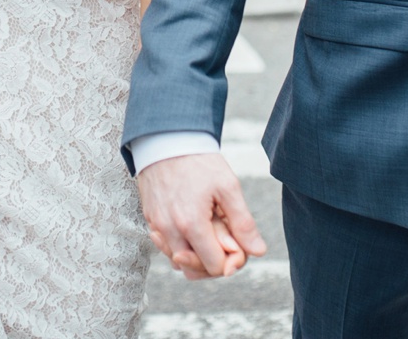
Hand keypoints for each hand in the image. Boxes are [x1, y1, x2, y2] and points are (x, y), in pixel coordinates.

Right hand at [137, 153, 264, 279]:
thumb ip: (243, 223)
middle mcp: (169, 231)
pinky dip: (181, 244)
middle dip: (213, 262)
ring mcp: (157, 226)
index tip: (236, 240)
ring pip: (178, 262)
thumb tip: (258, 251)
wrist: (166, 138)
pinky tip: (192, 225)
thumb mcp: (228, 187)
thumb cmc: (199, 160)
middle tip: (224, 238)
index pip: (215, 267)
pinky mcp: (150, 219)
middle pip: (193, 270)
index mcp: (191, 224)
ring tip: (208, 228)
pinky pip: (166, 247)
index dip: (231, 259)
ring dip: (196, 254)